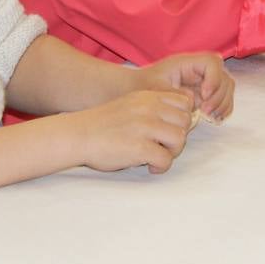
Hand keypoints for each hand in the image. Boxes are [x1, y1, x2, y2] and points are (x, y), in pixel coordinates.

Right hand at [73, 90, 192, 174]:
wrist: (79, 135)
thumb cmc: (104, 124)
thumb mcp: (130, 104)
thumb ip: (152, 108)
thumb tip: (178, 121)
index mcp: (148, 97)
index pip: (184, 102)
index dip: (181, 118)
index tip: (169, 129)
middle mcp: (149, 108)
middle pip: (185, 121)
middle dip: (178, 136)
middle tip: (164, 146)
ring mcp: (145, 127)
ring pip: (179, 139)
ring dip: (171, 152)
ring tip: (157, 156)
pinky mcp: (139, 148)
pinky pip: (165, 159)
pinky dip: (160, 167)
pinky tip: (149, 166)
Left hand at [137, 52, 233, 122]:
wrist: (141, 90)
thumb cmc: (145, 85)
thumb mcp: (154, 87)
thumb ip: (171, 92)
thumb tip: (191, 98)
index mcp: (188, 62)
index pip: (212, 63)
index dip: (214, 78)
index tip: (204, 95)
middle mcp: (200, 70)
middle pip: (224, 77)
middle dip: (219, 95)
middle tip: (206, 111)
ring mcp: (206, 81)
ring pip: (227, 88)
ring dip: (223, 103)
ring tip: (210, 117)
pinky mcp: (208, 94)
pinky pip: (224, 99)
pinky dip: (223, 109)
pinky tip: (215, 119)